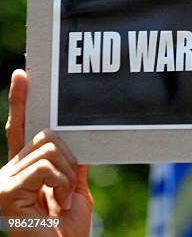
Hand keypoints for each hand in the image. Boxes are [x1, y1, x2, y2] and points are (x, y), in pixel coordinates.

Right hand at [0, 70, 92, 235]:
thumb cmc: (67, 229)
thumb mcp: (77, 189)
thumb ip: (76, 164)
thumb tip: (81, 138)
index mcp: (25, 168)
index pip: (21, 127)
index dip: (21, 100)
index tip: (24, 74)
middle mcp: (8, 171)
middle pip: (46, 136)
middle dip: (69, 158)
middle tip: (68, 188)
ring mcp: (4, 181)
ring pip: (49, 149)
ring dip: (68, 175)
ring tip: (63, 199)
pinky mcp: (5, 191)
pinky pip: (45, 167)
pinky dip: (61, 183)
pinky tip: (57, 202)